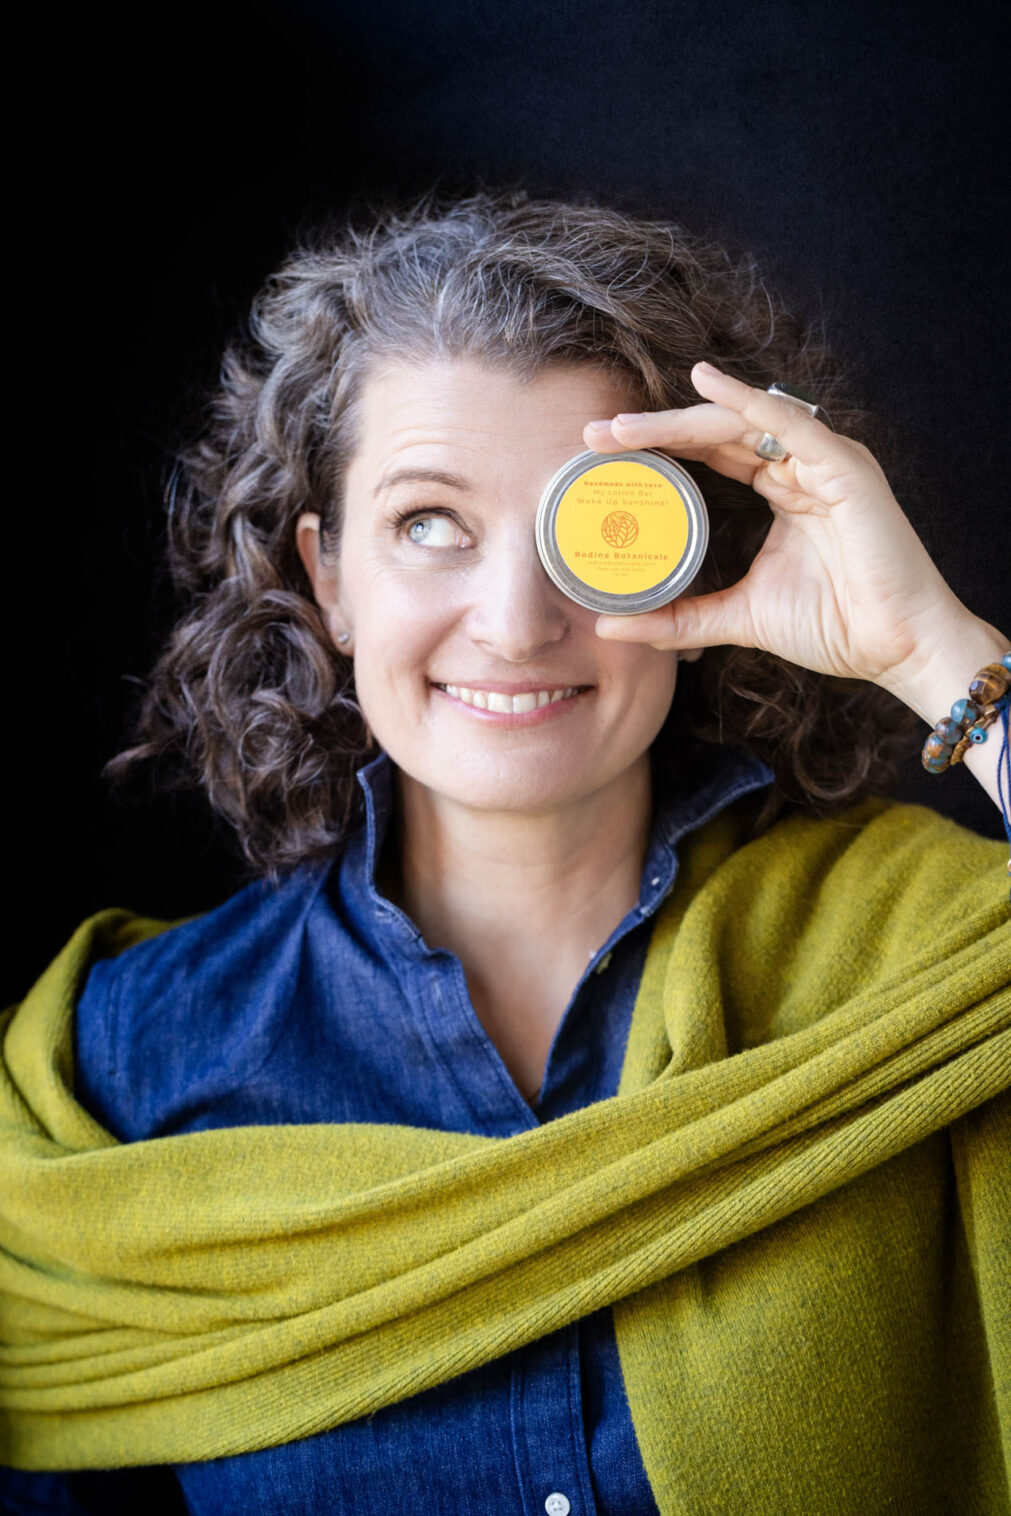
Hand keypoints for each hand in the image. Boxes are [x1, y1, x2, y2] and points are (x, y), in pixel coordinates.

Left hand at [583, 361, 970, 692]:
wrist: (896, 649)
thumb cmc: (836, 627)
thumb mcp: (737, 618)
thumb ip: (679, 618)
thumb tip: (610, 624)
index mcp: (782, 492)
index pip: (710, 456)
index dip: (659, 449)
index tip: (601, 456)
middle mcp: (801, 468)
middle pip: (717, 434)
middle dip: (654, 431)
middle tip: (596, 435)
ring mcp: (824, 463)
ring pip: (743, 423)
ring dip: (680, 421)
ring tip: (625, 428)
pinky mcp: (846, 469)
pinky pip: (792, 425)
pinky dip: (749, 403)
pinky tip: (707, 388)